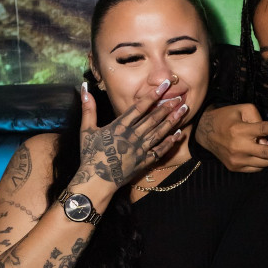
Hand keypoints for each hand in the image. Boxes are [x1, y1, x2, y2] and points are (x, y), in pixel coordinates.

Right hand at [71, 81, 188, 192]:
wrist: (96, 181)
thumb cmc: (90, 156)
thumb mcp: (87, 130)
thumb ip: (88, 108)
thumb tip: (84, 87)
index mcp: (118, 127)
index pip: (139, 108)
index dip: (153, 96)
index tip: (164, 86)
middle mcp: (131, 137)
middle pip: (153, 119)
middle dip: (167, 107)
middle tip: (180, 96)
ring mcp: (139, 150)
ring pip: (159, 133)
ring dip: (172, 121)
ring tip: (183, 110)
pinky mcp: (143, 162)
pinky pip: (159, 151)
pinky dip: (169, 143)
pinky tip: (179, 134)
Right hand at [196, 104, 267, 171]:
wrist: (205, 133)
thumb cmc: (227, 118)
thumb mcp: (241, 110)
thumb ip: (258, 119)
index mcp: (240, 129)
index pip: (260, 129)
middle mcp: (238, 146)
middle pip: (265, 153)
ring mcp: (236, 159)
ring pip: (263, 162)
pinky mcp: (235, 167)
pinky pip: (256, 168)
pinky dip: (261, 162)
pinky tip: (256, 154)